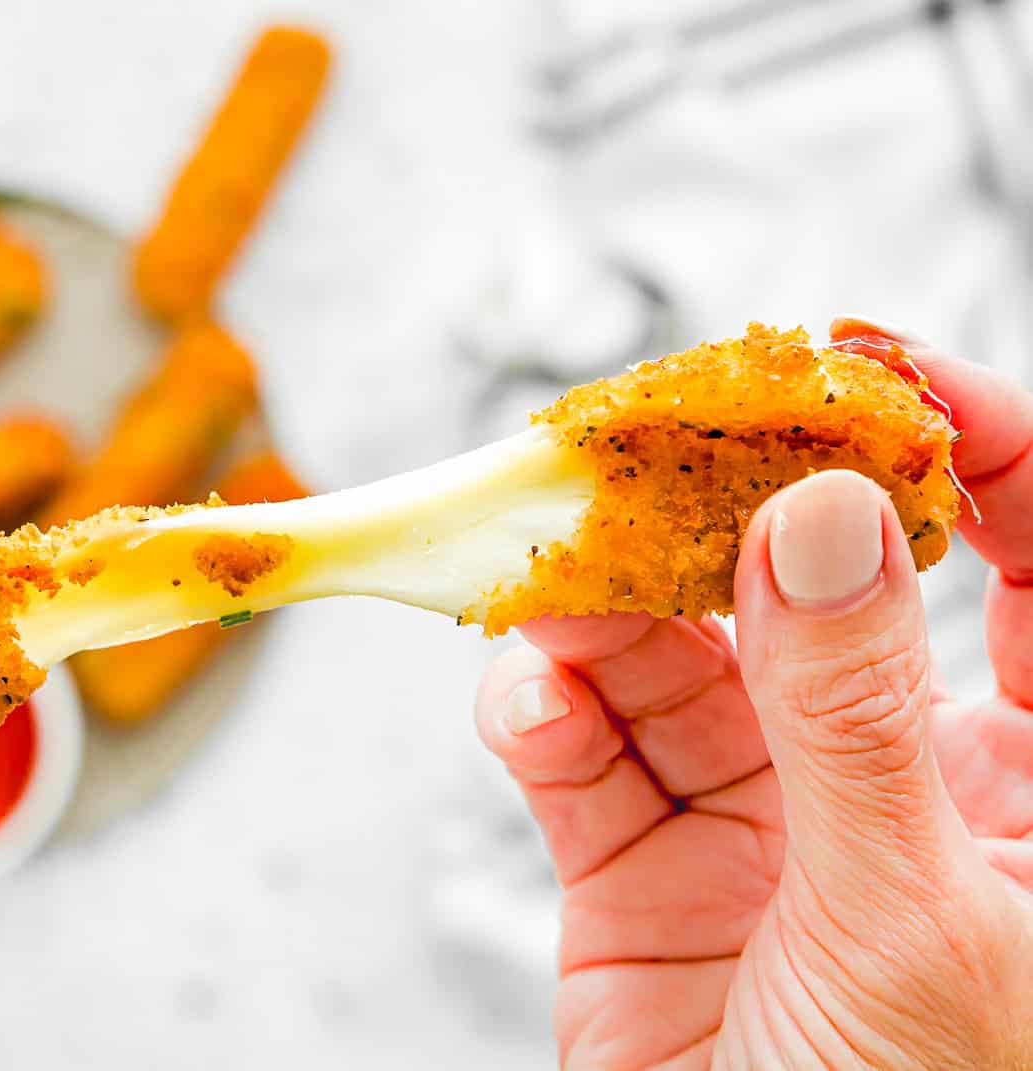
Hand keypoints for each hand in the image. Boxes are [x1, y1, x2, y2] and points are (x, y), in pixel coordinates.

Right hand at [474, 320, 1032, 1068]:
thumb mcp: (912, 923)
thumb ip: (854, 714)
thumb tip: (822, 517)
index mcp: (1030, 781)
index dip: (963, 444)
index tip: (860, 365)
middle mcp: (891, 773)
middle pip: (807, 583)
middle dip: (719, 511)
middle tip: (640, 442)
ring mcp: (758, 813)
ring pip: (670, 654)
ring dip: (598, 609)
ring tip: (545, 582)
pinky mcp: (639, 863)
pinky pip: (580, 754)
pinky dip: (541, 714)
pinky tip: (527, 700)